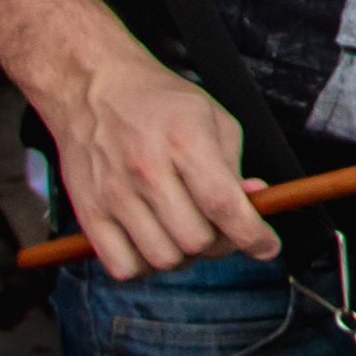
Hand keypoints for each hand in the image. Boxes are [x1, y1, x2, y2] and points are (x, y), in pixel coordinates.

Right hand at [38, 35, 278, 280]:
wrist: (93, 88)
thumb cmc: (159, 104)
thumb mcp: (213, 119)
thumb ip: (235, 168)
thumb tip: (253, 207)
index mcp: (185, 141)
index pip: (223, 204)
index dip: (252, 234)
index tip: (267, 246)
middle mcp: (147, 169)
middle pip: (195, 240)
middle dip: (219, 243)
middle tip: (220, 229)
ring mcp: (114, 194)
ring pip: (162, 259)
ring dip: (184, 257)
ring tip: (185, 233)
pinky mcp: (88, 212)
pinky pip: (122, 267)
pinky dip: (144, 267)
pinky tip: (152, 244)